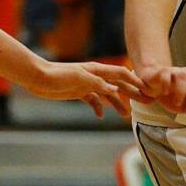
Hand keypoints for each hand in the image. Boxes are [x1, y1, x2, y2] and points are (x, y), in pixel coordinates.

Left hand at [29, 61, 149, 116]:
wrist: (38, 78)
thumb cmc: (57, 75)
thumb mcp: (79, 78)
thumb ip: (98, 83)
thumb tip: (115, 90)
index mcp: (97, 70)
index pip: (121, 74)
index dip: (135, 80)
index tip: (147, 89)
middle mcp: (94, 77)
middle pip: (118, 84)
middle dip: (132, 92)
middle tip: (146, 101)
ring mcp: (87, 85)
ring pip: (107, 94)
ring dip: (117, 103)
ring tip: (125, 115)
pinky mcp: (78, 92)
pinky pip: (93, 100)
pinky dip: (98, 107)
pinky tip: (99, 115)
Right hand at [135, 65, 185, 122]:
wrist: (153, 84)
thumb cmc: (172, 94)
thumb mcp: (184, 106)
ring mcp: (176, 72)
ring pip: (182, 75)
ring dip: (181, 91)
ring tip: (177, 102)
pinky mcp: (163, 72)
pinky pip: (166, 74)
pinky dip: (166, 84)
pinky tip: (164, 92)